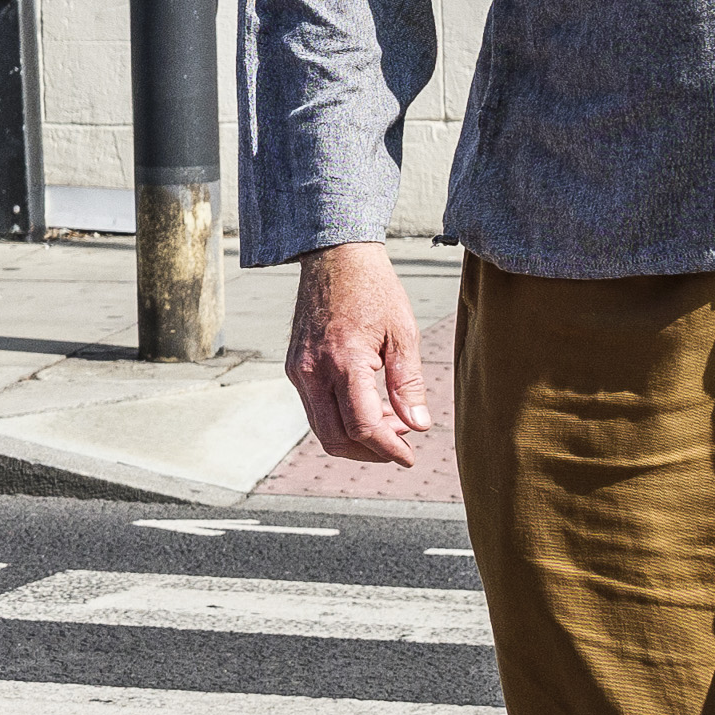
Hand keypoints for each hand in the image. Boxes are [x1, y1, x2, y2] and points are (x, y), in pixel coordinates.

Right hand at [286, 242, 438, 467]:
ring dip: (355, 438)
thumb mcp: (403, 334)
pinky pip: (315, 409)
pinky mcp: (296, 367)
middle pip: (336, 438)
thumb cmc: (374, 289)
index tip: (409, 457)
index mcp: (344, 361)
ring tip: (390, 425)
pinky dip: (341, 420)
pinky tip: (369, 407)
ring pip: (322, 428)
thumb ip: (409, 384)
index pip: (362, 426)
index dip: (388, 449)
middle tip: (402, 445)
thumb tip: (418, 425)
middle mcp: (313, 371)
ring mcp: (299, 370)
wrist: (335, 256)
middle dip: (370, 452)